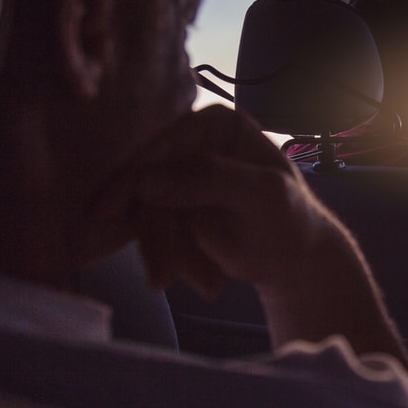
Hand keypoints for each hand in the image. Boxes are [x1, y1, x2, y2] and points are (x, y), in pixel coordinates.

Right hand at [101, 105, 407, 367]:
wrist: (295, 260)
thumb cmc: (290, 217)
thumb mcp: (261, 194)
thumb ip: (209, 179)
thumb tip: (145, 179)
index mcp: (218, 122)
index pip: (165, 142)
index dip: (136, 174)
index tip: (112, 208)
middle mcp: (192, 143)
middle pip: (146, 180)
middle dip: (156, 232)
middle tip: (163, 276)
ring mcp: (176, 177)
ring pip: (144, 211)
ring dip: (166, 253)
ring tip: (205, 285)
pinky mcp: (168, 210)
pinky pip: (150, 233)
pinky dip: (170, 261)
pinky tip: (205, 282)